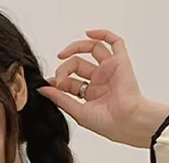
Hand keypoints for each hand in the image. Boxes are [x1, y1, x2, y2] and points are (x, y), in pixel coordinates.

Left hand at [37, 30, 149, 146]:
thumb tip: (42, 89)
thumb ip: (60, 99)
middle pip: (77, 64)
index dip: (58, 80)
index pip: (70, 81)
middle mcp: (100, 80)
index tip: (49, 84)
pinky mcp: (121, 62)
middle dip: (64, 69)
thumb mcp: (77, 112)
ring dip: (75, 48)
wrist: (126, 122)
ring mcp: (110, 69)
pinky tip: (89, 33)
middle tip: (59, 80)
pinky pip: (115, 42)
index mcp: (91, 94)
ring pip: (91, 49)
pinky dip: (103, 34)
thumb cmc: (107, 123)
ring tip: (62, 55)